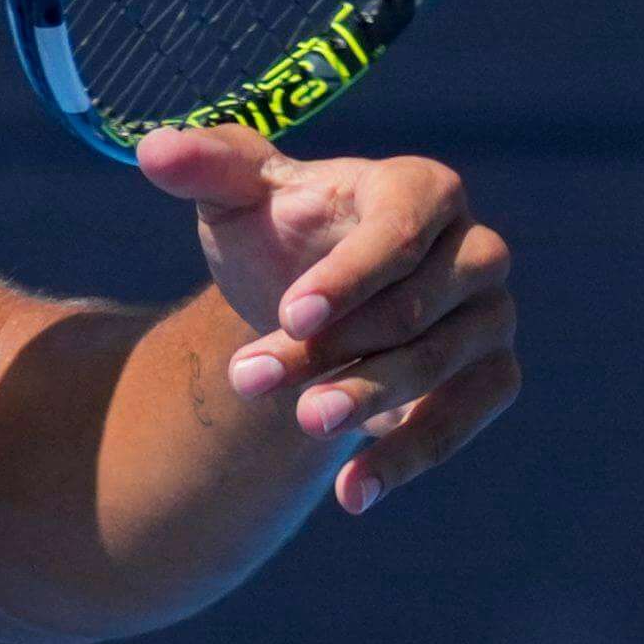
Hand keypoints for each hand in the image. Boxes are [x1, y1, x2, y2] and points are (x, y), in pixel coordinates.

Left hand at [138, 124, 521, 514]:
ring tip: (299, 424)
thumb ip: (202, 165)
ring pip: (436, 367)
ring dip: (364, 400)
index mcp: (423, 189)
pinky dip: (407, 459)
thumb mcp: (235, 193)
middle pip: (411, 309)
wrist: (304, 303)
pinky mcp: (490, 378)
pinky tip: (351, 493)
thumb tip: (153, 150)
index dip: (347, 277)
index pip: (398, 233)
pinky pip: (460, 422)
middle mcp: (475, 251)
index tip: (289, 316)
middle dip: (331, 349)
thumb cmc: (276, 230)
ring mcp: (489, 318)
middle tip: (251, 378)